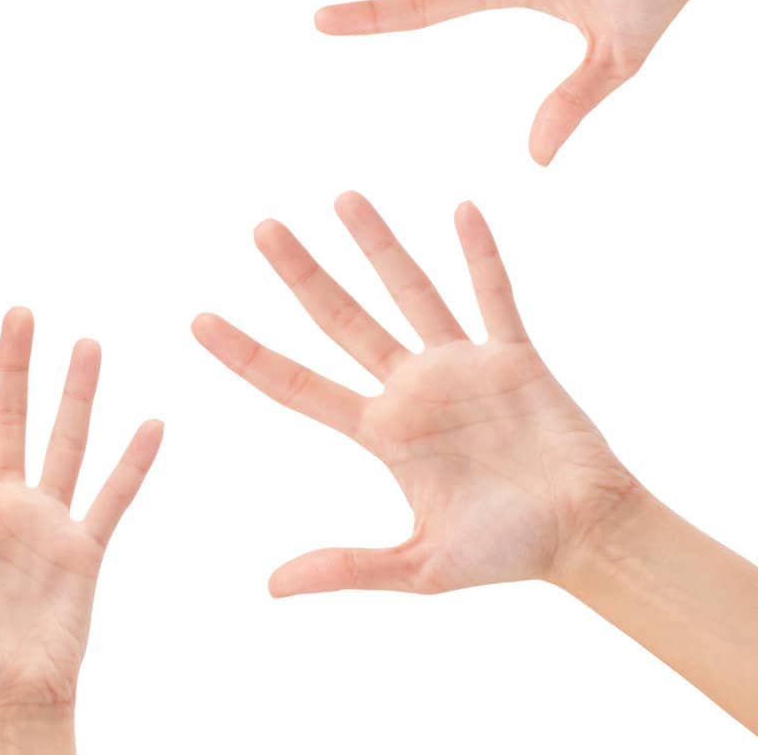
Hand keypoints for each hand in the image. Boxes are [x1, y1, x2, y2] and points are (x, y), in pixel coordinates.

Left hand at [194, 193, 635, 596]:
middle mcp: (411, 388)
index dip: (247, 353)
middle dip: (300, 273)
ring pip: (409, 291)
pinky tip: (461, 209)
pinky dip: (479, 255)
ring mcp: (460, 366)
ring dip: (378, 245)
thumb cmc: (506, 554)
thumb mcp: (421, 569)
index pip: (295, 384)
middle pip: (340, 318)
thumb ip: (349, 567)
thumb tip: (271, 587)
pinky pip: (493, 296)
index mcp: (381, 432)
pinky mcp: (513, 358)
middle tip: (260, 227)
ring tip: (342, 196)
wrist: (587, 540)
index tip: (197, 320)